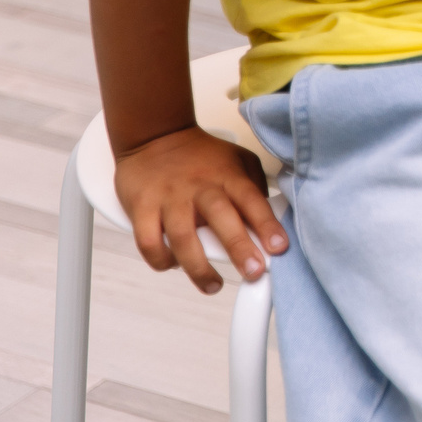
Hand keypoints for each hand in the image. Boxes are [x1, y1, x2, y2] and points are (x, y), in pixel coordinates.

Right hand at [114, 126, 286, 293]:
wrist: (155, 135)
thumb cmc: (201, 155)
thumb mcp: (237, 160)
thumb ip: (254, 185)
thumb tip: (271, 217)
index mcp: (227, 176)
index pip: (252, 200)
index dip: (267, 224)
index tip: (278, 248)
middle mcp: (200, 187)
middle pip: (221, 217)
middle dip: (239, 247)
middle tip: (253, 272)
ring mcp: (170, 198)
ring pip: (182, 236)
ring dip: (198, 267)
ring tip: (213, 285)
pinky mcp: (142, 207)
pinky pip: (148, 240)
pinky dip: (160, 259)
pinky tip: (172, 266)